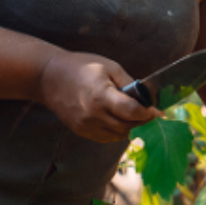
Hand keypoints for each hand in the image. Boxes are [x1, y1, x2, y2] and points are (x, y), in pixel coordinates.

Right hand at [38, 51, 157, 143]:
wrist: (48, 77)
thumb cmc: (79, 67)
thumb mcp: (109, 67)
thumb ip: (129, 83)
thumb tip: (147, 98)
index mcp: (101, 96)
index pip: (132, 112)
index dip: (148, 113)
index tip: (157, 111)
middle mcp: (93, 115)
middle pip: (128, 126)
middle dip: (141, 120)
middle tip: (147, 112)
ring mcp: (86, 125)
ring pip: (118, 135)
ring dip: (130, 127)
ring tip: (132, 116)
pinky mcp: (81, 131)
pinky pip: (106, 137)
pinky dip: (117, 132)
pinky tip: (117, 120)